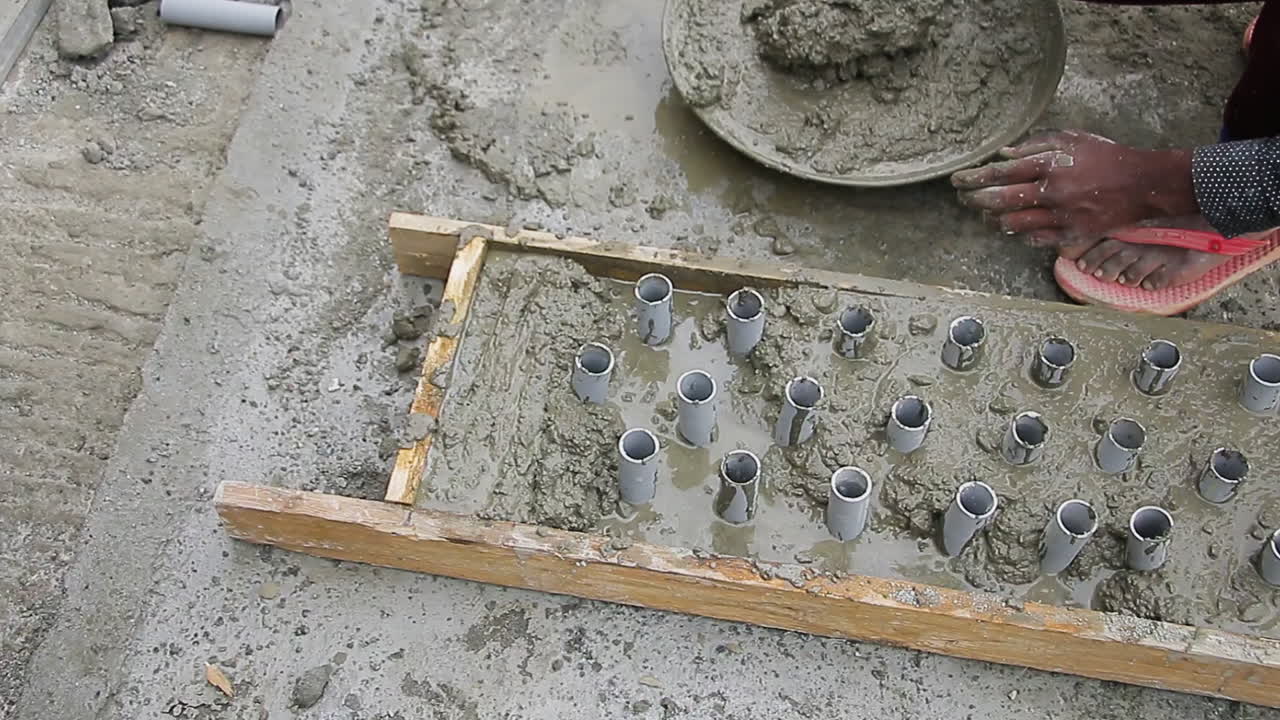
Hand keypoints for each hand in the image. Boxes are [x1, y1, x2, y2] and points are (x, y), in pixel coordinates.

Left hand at [950, 130, 1197, 250]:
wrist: (1143, 184)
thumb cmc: (1106, 157)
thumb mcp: (1073, 140)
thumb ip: (1036, 145)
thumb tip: (1003, 154)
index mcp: (1050, 165)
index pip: (1000, 173)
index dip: (974, 178)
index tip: (957, 180)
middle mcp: (1052, 192)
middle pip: (999, 201)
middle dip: (974, 200)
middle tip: (963, 198)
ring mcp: (1061, 217)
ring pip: (1011, 224)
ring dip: (993, 219)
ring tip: (987, 213)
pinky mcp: (1070, 235)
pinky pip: (1033, 239)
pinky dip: (1019, 233)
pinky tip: (1014, 225)